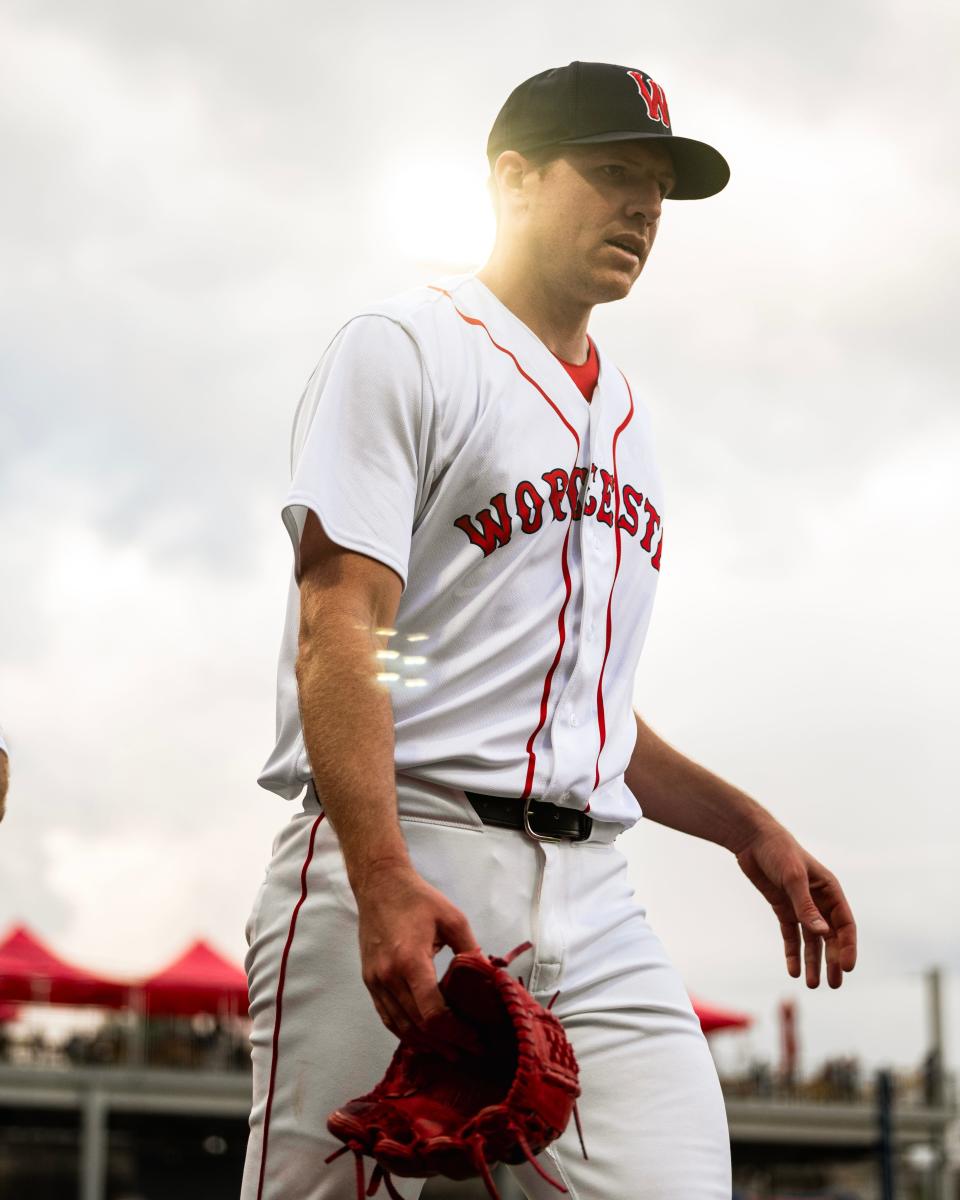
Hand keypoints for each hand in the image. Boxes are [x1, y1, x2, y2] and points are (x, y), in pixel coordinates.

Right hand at [355, 862, 478, 1037]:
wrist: (379, 886)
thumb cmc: (417, 899)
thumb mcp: (453, 919)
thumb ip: (471, 951)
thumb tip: (491, 979)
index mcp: (411, 961)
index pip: (432, 1013)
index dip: (456, 1032)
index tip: (476, 1039)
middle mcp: (389, 977)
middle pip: (417, 1026)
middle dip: (446, 1043)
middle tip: (470, 1051)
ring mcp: (376, 982)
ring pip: (400, 1027)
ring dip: (425, 1044)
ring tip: (450, 1052)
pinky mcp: (370, 982)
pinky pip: (387, 1017)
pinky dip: (405, 1033)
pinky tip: (423, 1039)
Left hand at [734, 823, 856, 988]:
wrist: (752, 839)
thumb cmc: (779, 851)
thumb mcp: (793, 878)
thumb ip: (806, 907)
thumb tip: (823, 934)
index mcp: (830, 890)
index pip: (845, 924)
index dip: (848, 946)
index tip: (847, 968)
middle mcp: (819, 900)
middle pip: (830, 937)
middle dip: (832, 961)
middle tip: (834, 985)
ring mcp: (801, 906)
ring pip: (811, 940)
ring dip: (812, 962)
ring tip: (812, 984)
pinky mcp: (783, 908)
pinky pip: (791, 935)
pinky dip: (792, 952)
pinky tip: (792, 969)